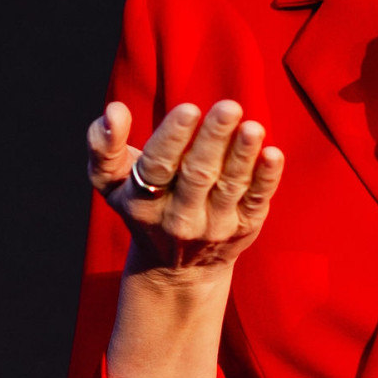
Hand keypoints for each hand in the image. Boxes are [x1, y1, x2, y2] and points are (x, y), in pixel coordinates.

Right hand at [87, 99, 283, 287]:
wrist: (175, 270)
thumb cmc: (141, 204)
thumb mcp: (111, 182)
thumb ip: (104, 145)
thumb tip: (114, 111)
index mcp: (143, 200)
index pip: (158, 167)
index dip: (173, 138)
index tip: (189, 109)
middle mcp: (178, 217)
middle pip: (197, 174)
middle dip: (214, 139)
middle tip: (229, 107)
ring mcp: (214, 225)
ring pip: (230, 186)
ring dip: (243, 156)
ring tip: (253, 127)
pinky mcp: (243, 228)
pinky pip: (256, 202)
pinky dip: (266, 179)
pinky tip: (273, 154)